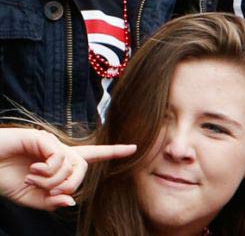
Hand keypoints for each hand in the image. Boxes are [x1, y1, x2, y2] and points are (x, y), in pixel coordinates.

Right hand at [0, 128, 135, 210]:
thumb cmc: (5, 179)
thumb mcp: (30, 197)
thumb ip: (51, 201)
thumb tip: (70, 201)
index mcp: (58, 163)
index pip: (91, 156)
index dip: (113, 152)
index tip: (134, 147)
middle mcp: (59, 150)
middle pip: (83, 167)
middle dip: (70, 184)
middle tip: (49, 192)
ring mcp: (51, 143)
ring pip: (71, 164)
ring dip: (52, 180)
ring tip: (31, 178)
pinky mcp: (42, 138)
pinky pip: (59, 157)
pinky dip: (48, 170)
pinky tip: (32, 169)